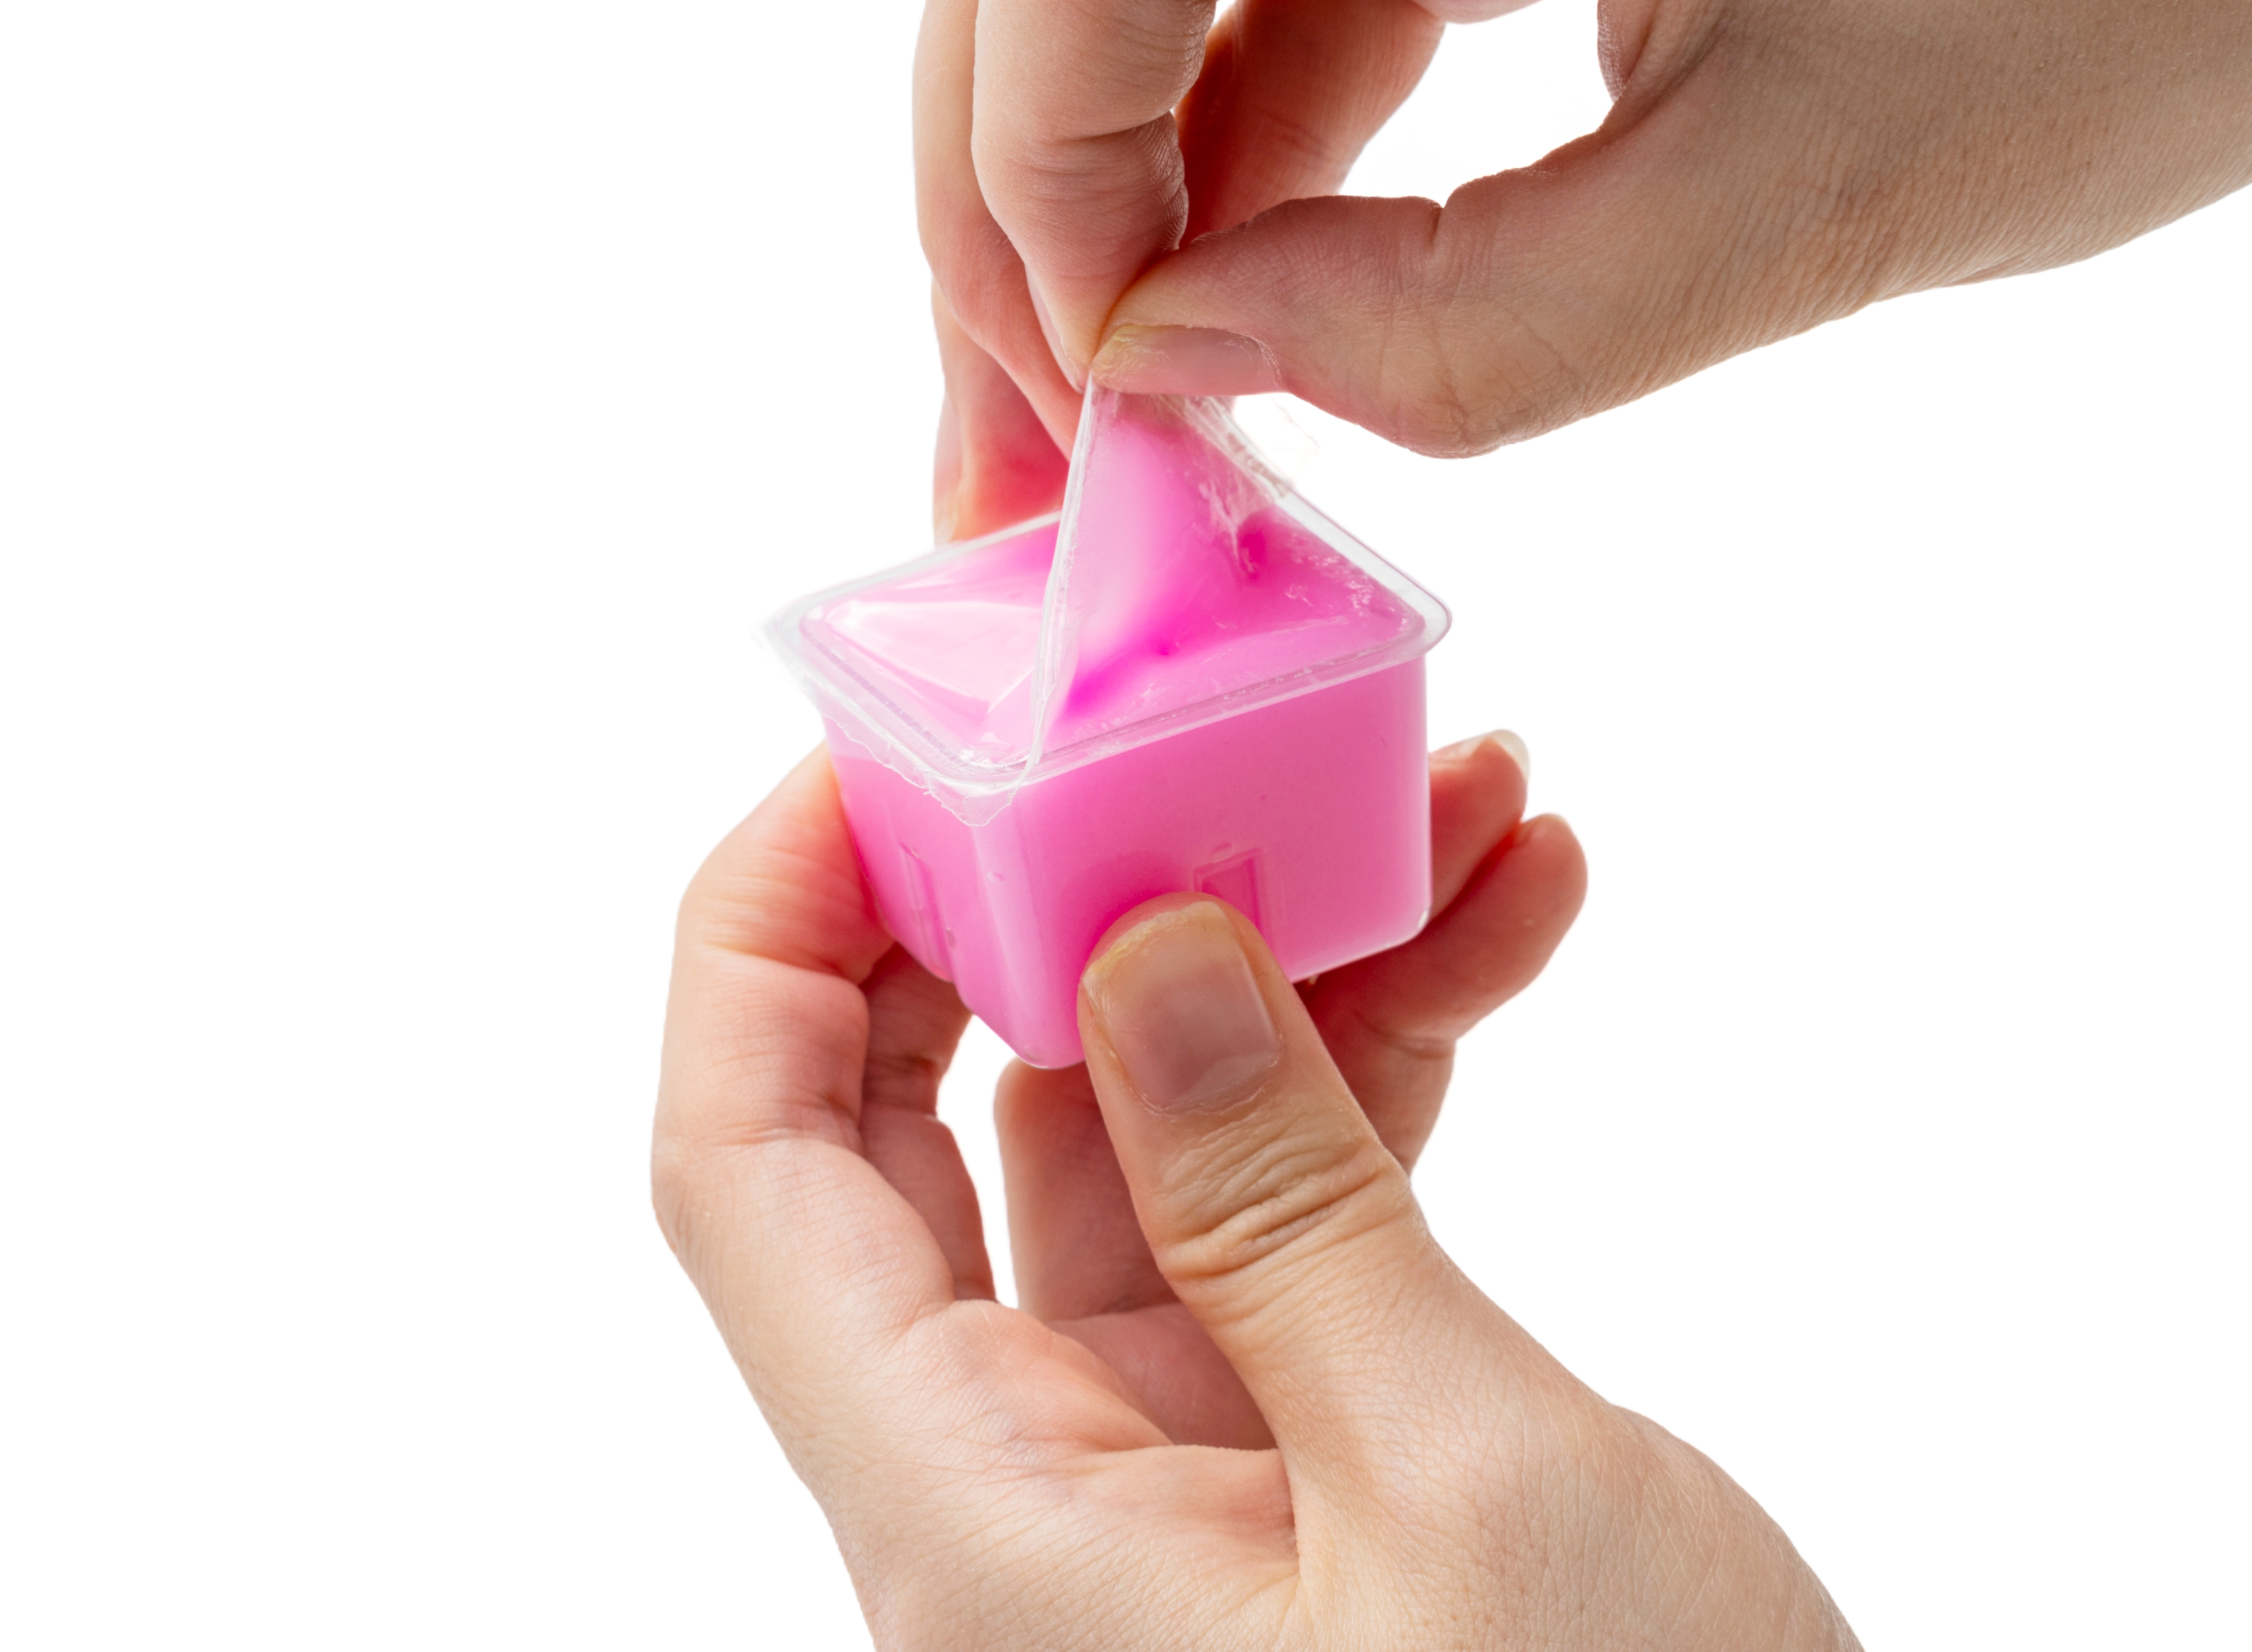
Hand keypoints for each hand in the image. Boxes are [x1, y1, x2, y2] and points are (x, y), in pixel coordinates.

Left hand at [655, 735, 1858, 1649]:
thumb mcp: (1469, 1484)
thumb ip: (1288, 1208)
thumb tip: (1142, 952)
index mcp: (978, 1522)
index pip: (749, 1168)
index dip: (775, 928)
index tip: (893, 738)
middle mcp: (1020, 1499)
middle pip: (930, 1130)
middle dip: (1062, 894)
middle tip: (1182, 728)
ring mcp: (1157, 1485)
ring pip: (1141, 1149)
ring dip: (1284, 960)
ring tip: (1462, 805)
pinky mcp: (1291, 1479)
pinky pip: (1276, 1227)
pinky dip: (1373, 1080)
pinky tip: (1502, 934)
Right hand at [922, 0, 2251, 526]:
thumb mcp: (1811, 211)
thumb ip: (1452, 332)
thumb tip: (1175, 366)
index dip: (1020, 180)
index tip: (1094, 408)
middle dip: (1018, 175)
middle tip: (1049, 437)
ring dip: (1134, 131)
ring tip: (1166, 383)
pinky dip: (1273, 58)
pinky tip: (1290, 242)